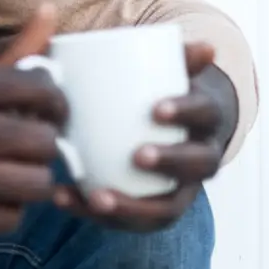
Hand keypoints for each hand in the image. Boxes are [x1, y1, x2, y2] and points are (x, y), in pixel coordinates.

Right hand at [0, 4, 68, 239]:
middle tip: (29, 146)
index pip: (42, 90)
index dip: (55, 103)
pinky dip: (6, 208)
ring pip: (37, 185)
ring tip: (13, 172)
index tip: (47, 111)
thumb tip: (51, 10)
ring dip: (31, 180)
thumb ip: (8, 52)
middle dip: (43, 144)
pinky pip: (12, 217)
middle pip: (45, 143)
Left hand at [54, 40, 225, 231]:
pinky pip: (128, 222)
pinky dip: (95, 215)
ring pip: (164, 209)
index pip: (204, 115)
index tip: (155, 108)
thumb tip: (204, 46)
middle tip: (137, 155)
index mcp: (205, 120)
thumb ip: (172, 54)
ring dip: (131, 207)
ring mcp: (177, 191)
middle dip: (169, 163)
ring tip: (95, 197)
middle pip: (196, 167)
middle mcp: (200, 160)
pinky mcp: (148, 210)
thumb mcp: (167, 71)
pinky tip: (63, 198)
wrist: (171, 127)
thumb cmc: (160, 92)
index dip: (185, 112)